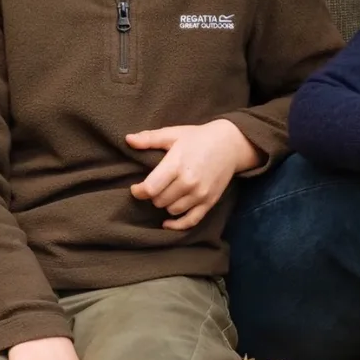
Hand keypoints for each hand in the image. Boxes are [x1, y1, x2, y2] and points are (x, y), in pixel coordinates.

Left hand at [127, 120, 255, 229]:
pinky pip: (190, 221)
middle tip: (156, 186)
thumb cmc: (199, 137)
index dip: (138, 191)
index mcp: (176, 165)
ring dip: (166, 204)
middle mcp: (188, 182)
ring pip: (172, 210)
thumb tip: (128, 140)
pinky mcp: (209, 202)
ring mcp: (200, 194)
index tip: (136, 188)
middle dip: (153, 195)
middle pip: (159, 201)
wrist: (231, 143)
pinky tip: (167, 223)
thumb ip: (150, 138)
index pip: (150, 188)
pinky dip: (177, 225)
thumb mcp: (174, 134)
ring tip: (167, 193)